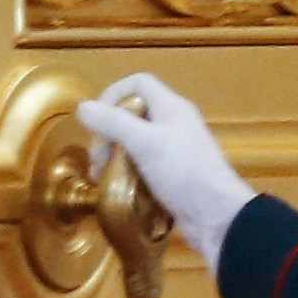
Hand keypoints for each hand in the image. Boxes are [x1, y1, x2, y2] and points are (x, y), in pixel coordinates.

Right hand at [75, 74, 256, 272]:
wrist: (215, 214)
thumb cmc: (183, 172)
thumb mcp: (145, 143)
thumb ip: (113, 123)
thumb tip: (82, 108)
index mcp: (171, 107)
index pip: (138, 83)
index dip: (113, 94)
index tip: (96, 120)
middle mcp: (173, 123)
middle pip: (132, 113)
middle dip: (108, 132)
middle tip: (98, 159)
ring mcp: (173, 149)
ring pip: (135, 141)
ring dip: (114, 155)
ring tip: (102, 177)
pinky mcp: (172, 173)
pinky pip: (142, 163)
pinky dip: (126, 171)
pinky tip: (118, 187)